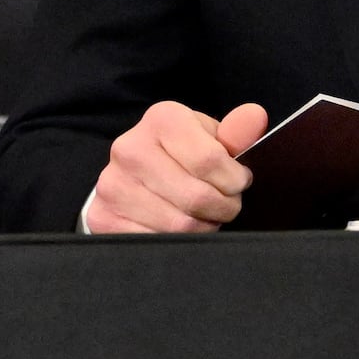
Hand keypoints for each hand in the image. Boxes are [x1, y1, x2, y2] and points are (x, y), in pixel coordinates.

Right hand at [87, 100, 269, 233]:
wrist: (132, 176)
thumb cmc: (180, 155)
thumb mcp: (209, 138)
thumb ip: (237, 133)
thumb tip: (255, 117)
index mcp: (162, 120)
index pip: (210, 161)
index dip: (235, 181)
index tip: (237, 183)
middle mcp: (130, 148)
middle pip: (197, 196)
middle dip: (223, 208)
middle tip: (225, 205)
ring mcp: (113, 184)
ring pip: (179, 225)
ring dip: (203, 227)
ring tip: (204, 216)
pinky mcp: (103, 217)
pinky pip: (155, 241)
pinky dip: (176, 242)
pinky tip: (180, 228)